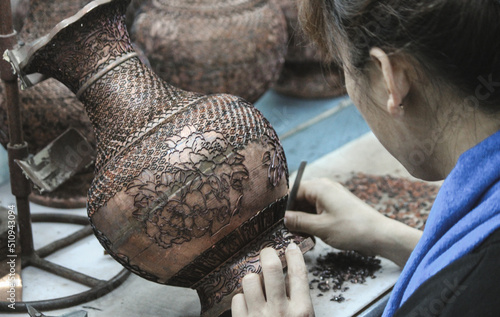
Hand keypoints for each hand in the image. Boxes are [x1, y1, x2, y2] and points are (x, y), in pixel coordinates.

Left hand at [231, 244, 314, 316]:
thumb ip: (297, 297)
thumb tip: (289, 270)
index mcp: (301, 311)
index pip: (298, 273)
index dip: (294, 255)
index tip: (290, 247)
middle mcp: (280, 311)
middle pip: (272, 268)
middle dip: (268, 254)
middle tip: (267, 252)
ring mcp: (259, 316)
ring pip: (250, 280)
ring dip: (252, 280)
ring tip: (255, 285)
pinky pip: (237, 299)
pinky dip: (242, 300)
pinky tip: (248, 304)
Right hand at [285, 178, 421, 266]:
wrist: (380, 235)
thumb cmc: (351, 229)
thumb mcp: (320, 227)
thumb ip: (298, 221)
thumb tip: (283, 218)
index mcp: (319, 187)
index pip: (292, 192)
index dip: (283, 207)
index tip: (276, 221)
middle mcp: (325, 187)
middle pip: (300, 198)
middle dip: (293, 214)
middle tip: (287, 231)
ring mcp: (332, 196)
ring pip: (308, 206)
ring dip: (303, 219)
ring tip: (300, 235)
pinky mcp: (337, 206)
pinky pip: (318, 210)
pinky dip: (312, 221)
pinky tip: (311, 235)